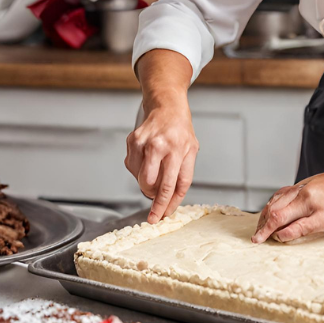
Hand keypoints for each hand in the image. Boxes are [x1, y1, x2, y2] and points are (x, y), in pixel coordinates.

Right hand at [125, 101, 197, 223]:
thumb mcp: (191, 150)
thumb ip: (183, 176)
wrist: (166, 106)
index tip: (159, 217)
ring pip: (139, 178)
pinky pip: (132, 167)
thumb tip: (170, 201)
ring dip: (147, 183)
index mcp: (178, 149)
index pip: (171, 185)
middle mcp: (159, 145)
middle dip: (152, 198)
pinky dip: (139, 171)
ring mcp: (143, 142)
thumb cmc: (180, 131)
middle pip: (150, 184)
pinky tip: (148, 160)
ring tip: (157, 170)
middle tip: (156, 199)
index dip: (165, 204)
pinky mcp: (132, 141)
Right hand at [252, 167, 323, 243]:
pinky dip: (276, 202)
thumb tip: (281, 236)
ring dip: (267, 212)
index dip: (265, 230)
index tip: (257, 240)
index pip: (277, 217)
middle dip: (263, 222)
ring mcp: (302, 185)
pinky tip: (277, 207)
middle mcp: (299, 190)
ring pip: (277, 198)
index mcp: (303, 200)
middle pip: (273, 206)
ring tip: (263, 224)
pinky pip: (285, 192)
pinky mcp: (307, 183)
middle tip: (257, 236)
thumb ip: (301, 228)